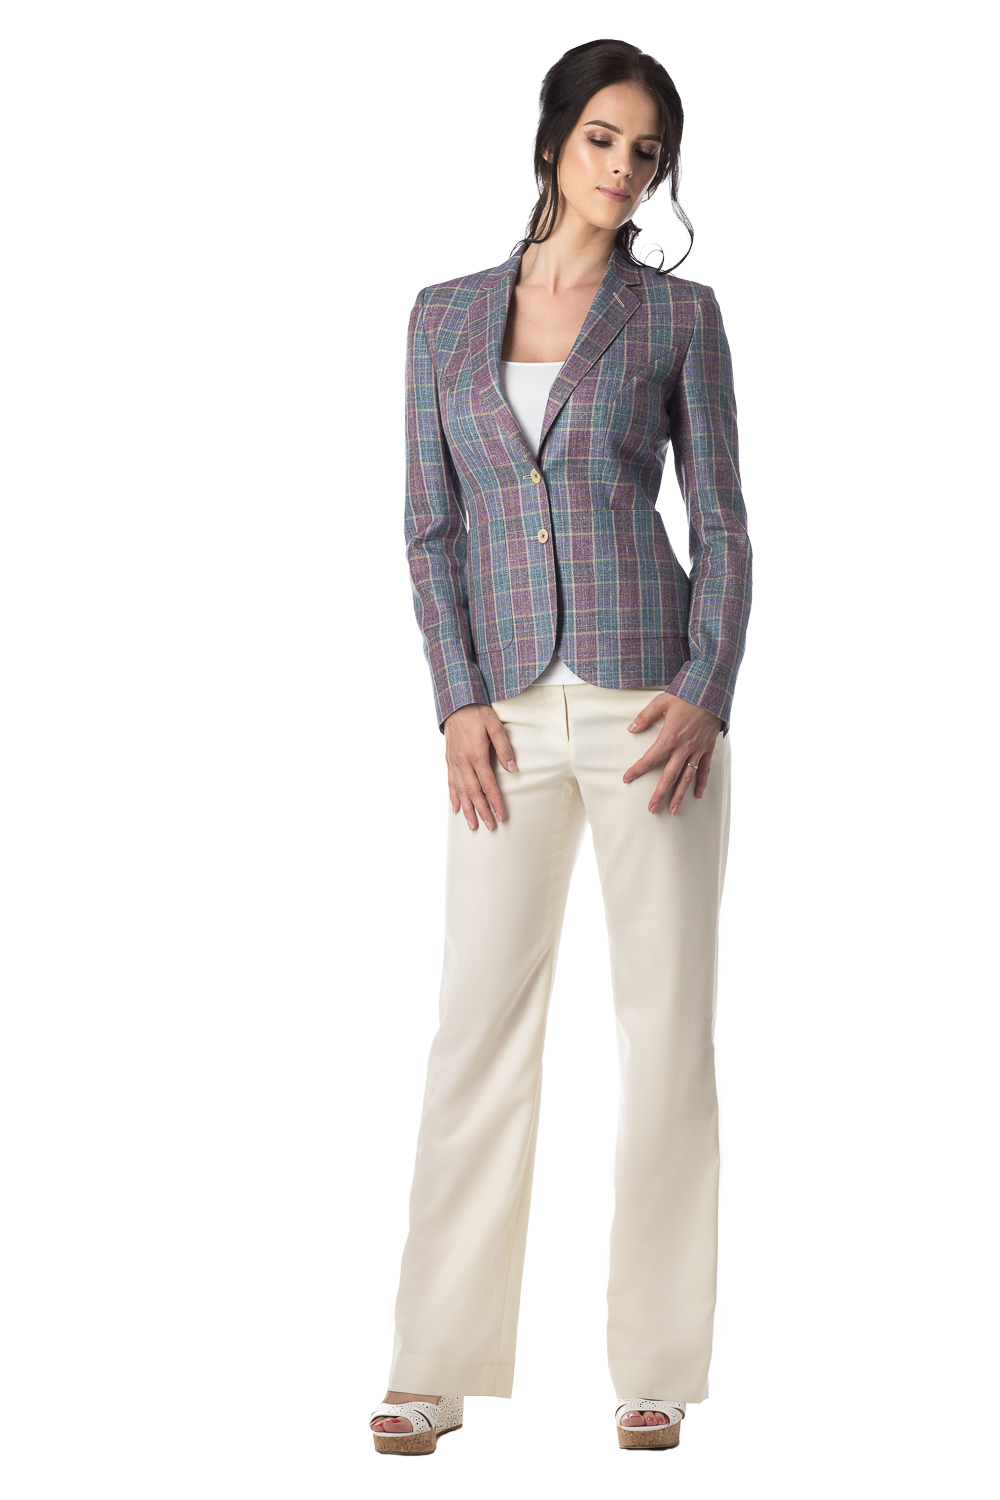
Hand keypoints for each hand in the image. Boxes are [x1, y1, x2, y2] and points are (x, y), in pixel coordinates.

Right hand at [443, 704, 517, 830]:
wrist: (455, 703)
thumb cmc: (477, 713)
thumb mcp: (495, 726)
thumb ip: (504, 748)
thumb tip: (513, 768)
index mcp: (476, 755)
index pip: (488, 785)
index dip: (495, 802)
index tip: (501, 815)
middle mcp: (463, 762)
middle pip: (474, 793)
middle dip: (482, 811)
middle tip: (489, 826)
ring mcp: (454, 762)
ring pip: (461, 791)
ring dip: (467, 809)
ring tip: (472, 825)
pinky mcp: (449, 760)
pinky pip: (451, 782)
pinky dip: (453, 797)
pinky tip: (456, 808)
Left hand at [622, 693, 722, 814]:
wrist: (713, 692)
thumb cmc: (686, 695)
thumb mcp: (662, 702)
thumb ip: (645, 716)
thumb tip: (631, 729)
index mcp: (670, 737)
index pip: (650, 758)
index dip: (637, 769)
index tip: (627, 779)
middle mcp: (684, 748)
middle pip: (669, 776)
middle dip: (660, 794)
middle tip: (651, 809)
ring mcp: (697, 750)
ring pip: (687, 778)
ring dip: (679, 795)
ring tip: (673, 811)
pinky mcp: (708, 749)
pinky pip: (705, 770)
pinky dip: (702, 783)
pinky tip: (697, 796)